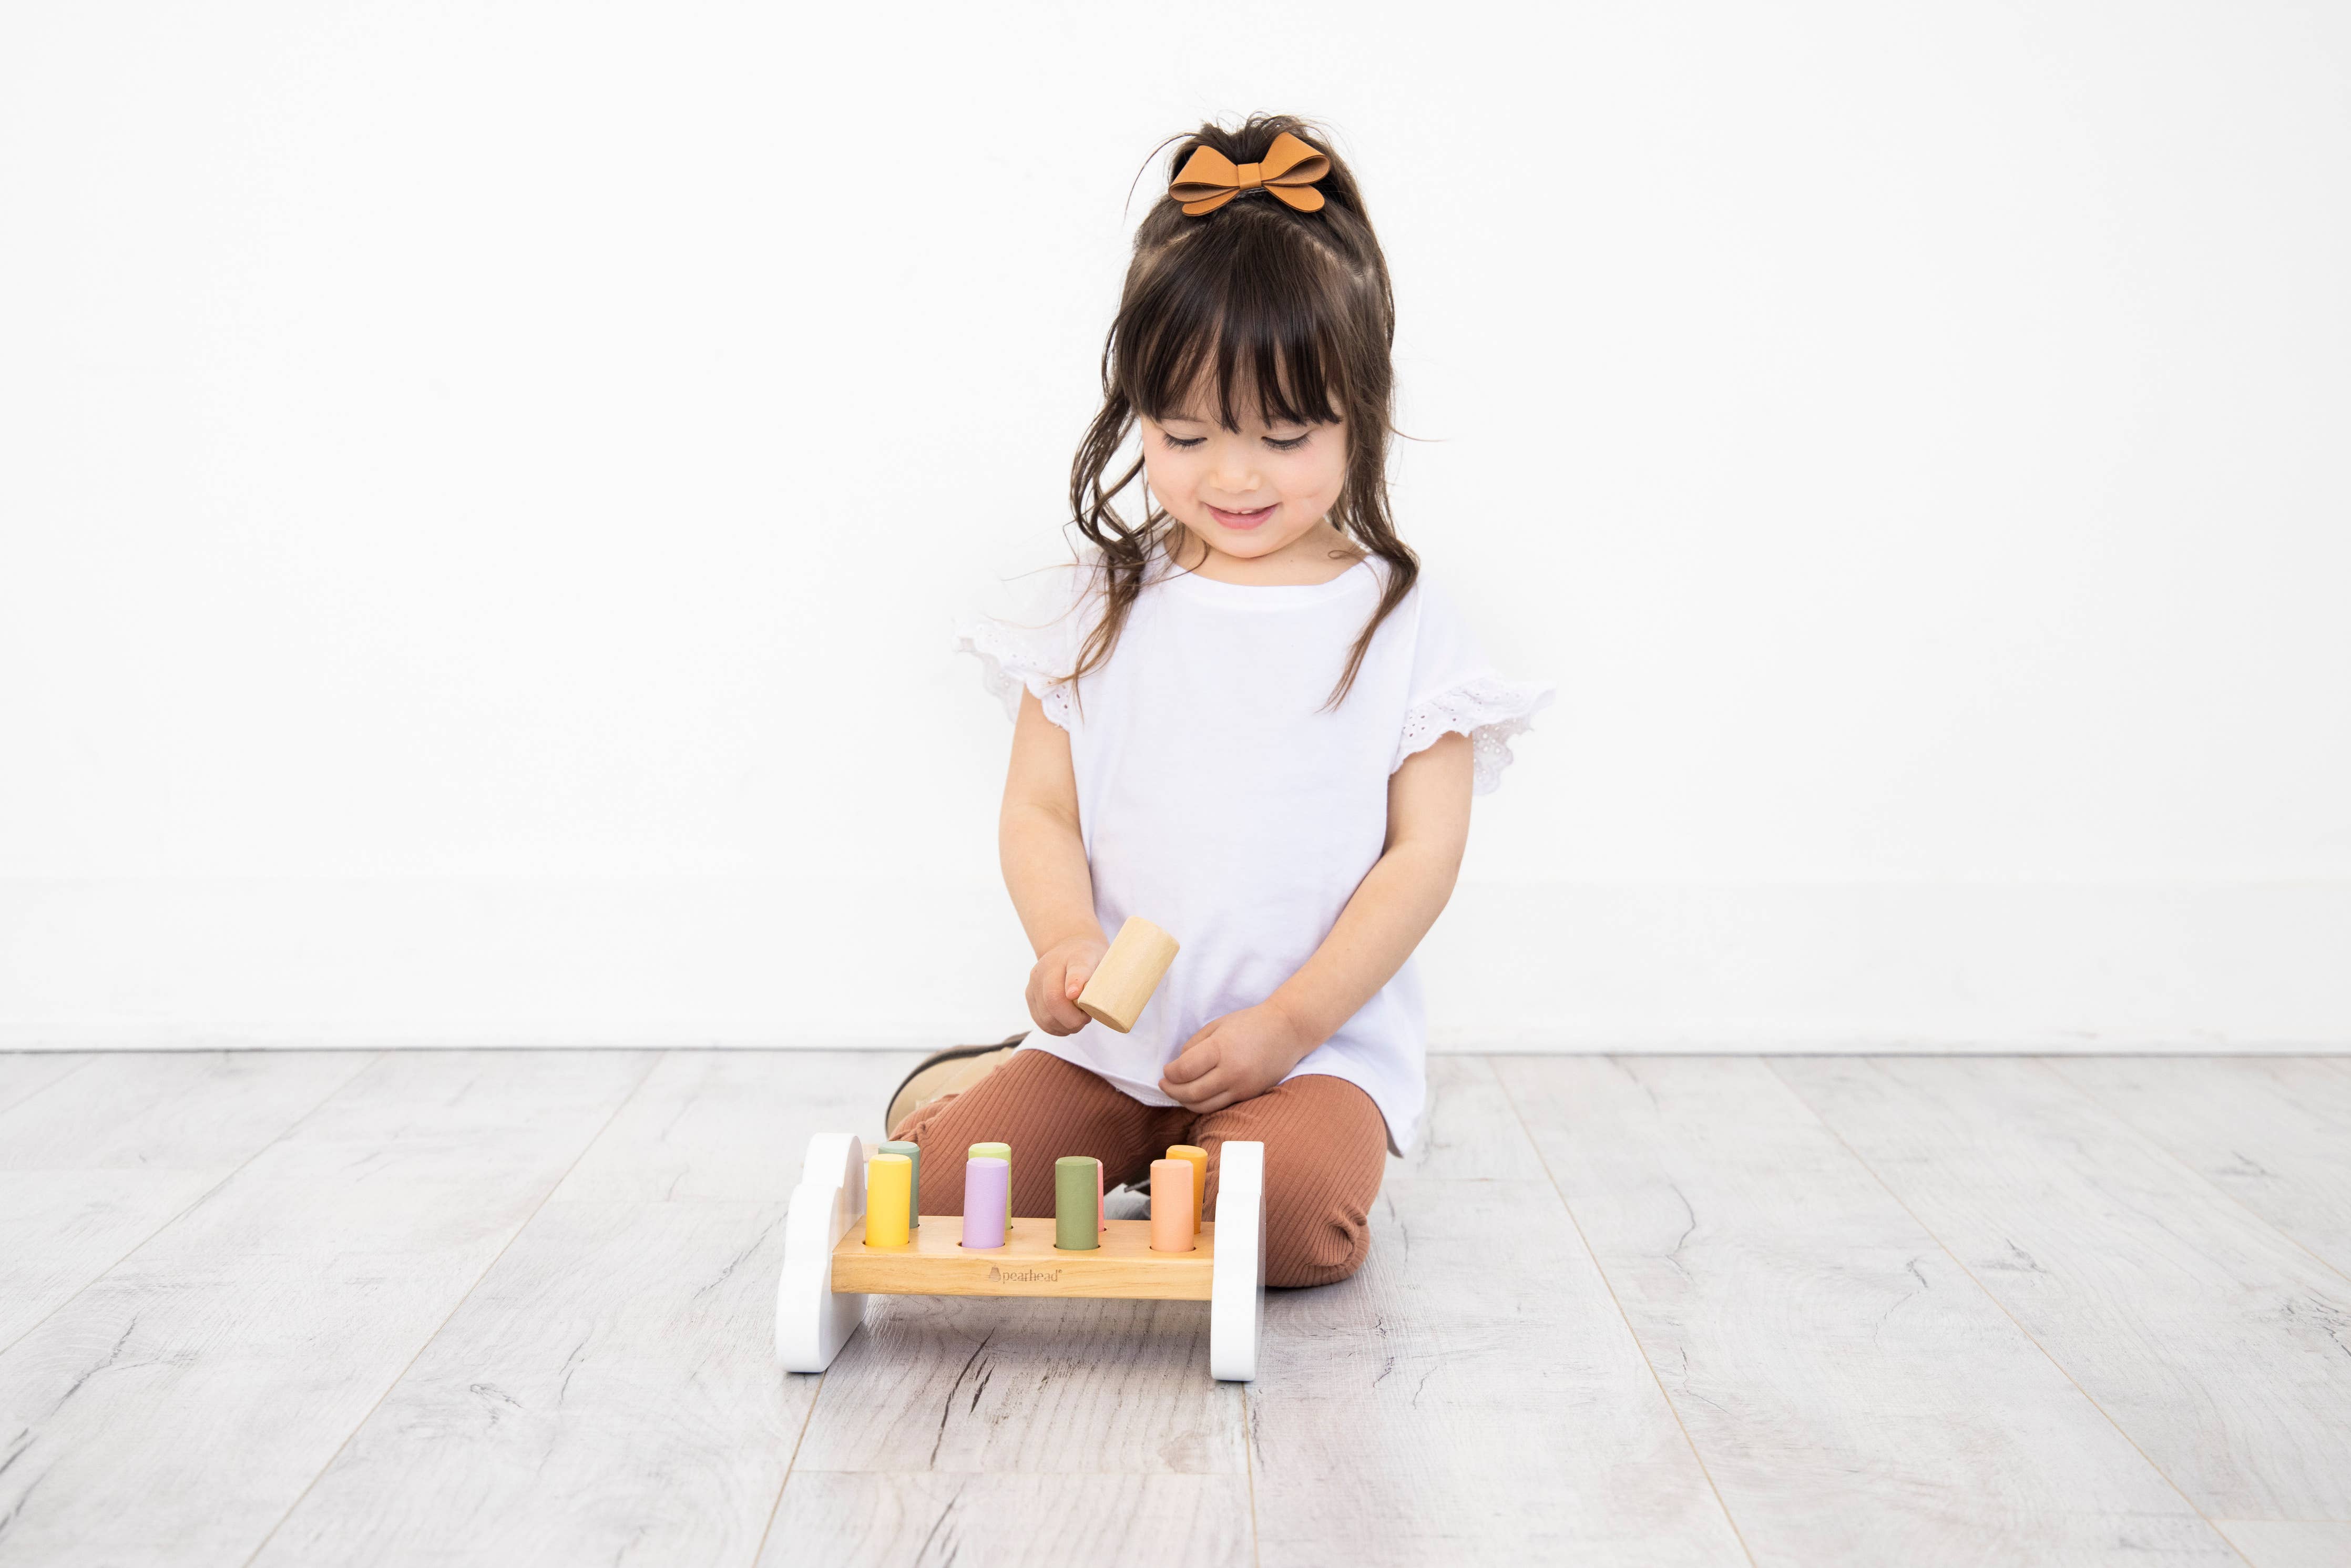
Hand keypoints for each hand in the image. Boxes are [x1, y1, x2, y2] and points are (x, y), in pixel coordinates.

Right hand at [1026, 934, 1107, 1034]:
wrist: (1069, 947)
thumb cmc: (1088, 957)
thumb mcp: (1097, 959)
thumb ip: (1092, 976)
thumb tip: (1076, 995)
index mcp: (1067, 958)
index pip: (1071, 974)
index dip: (1074, 986)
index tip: (1077, 996)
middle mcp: (1044, 970)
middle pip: (1053, 1002)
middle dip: (1073, 1020)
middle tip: (1086, 1018)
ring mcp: (1034, 984)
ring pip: (1045, 1017)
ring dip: (1065, 1026)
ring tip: (1078, 1020)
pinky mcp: (1030, 996)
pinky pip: (1041, 1021)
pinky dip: (1056, 1028)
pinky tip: (1066, 1023)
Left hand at [1158, 1000, 1318, 1113]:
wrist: (1288, 1031)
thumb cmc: (1251, 1023)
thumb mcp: (1217, 1025)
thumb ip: (1194, 1045)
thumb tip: (1178, 1067)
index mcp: (1221, 1049)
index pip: (1184, 1071)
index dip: (1169, 1073)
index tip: (1166, 1070)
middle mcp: (1232, 1072)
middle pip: (1191, 1093)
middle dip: (1171, 1090)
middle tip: (1164, 1084)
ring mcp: (1242, 1087)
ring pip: (1204, 1106)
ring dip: (1185, 1102)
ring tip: (1178, 1092)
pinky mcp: (1249, 1096)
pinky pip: (1219, 1107)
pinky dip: (1203, 1104)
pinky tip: (1197, 1095)